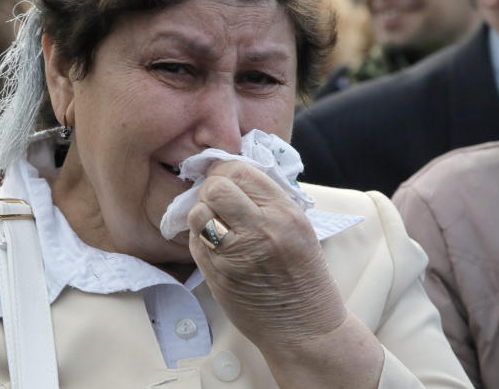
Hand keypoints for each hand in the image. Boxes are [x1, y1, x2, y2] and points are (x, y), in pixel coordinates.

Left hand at [187, 160, 383, 387]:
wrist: (304, 327)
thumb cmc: (303, 274)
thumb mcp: (299, 226)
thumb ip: (267, 199)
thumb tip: (232, 173)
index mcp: (284, 213)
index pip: (240, 171)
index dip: (227, 171)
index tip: (227, 180)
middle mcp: (259, 230)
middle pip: (214, 188)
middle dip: (211, 189)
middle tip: (219, 201)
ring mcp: (235, 255)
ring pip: (198, 213)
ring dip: (202, 214)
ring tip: (217, 223)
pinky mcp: (217, 276)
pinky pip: (194, 242)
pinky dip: (200, 238)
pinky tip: (215, 245)